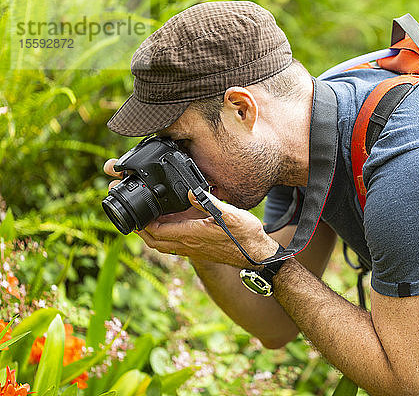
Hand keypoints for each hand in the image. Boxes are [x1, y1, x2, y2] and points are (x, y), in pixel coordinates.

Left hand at [139, 191, 278, 268]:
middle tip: (132, 216)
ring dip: (151, 235)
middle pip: (154, 241)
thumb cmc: (246, 236)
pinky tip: (169, 227)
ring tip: (145, 220)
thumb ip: (209, 203)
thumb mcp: (230, 215)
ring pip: (163, 245)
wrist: (258, 255)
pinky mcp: (199, 252)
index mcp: (192, 235)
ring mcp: (193, 250)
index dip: (142, 222)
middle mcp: (189, 245)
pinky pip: (174, 246)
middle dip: (140, 230)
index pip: (157, 231)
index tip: (134, 209)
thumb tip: (190, 191)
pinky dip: (165, 237)